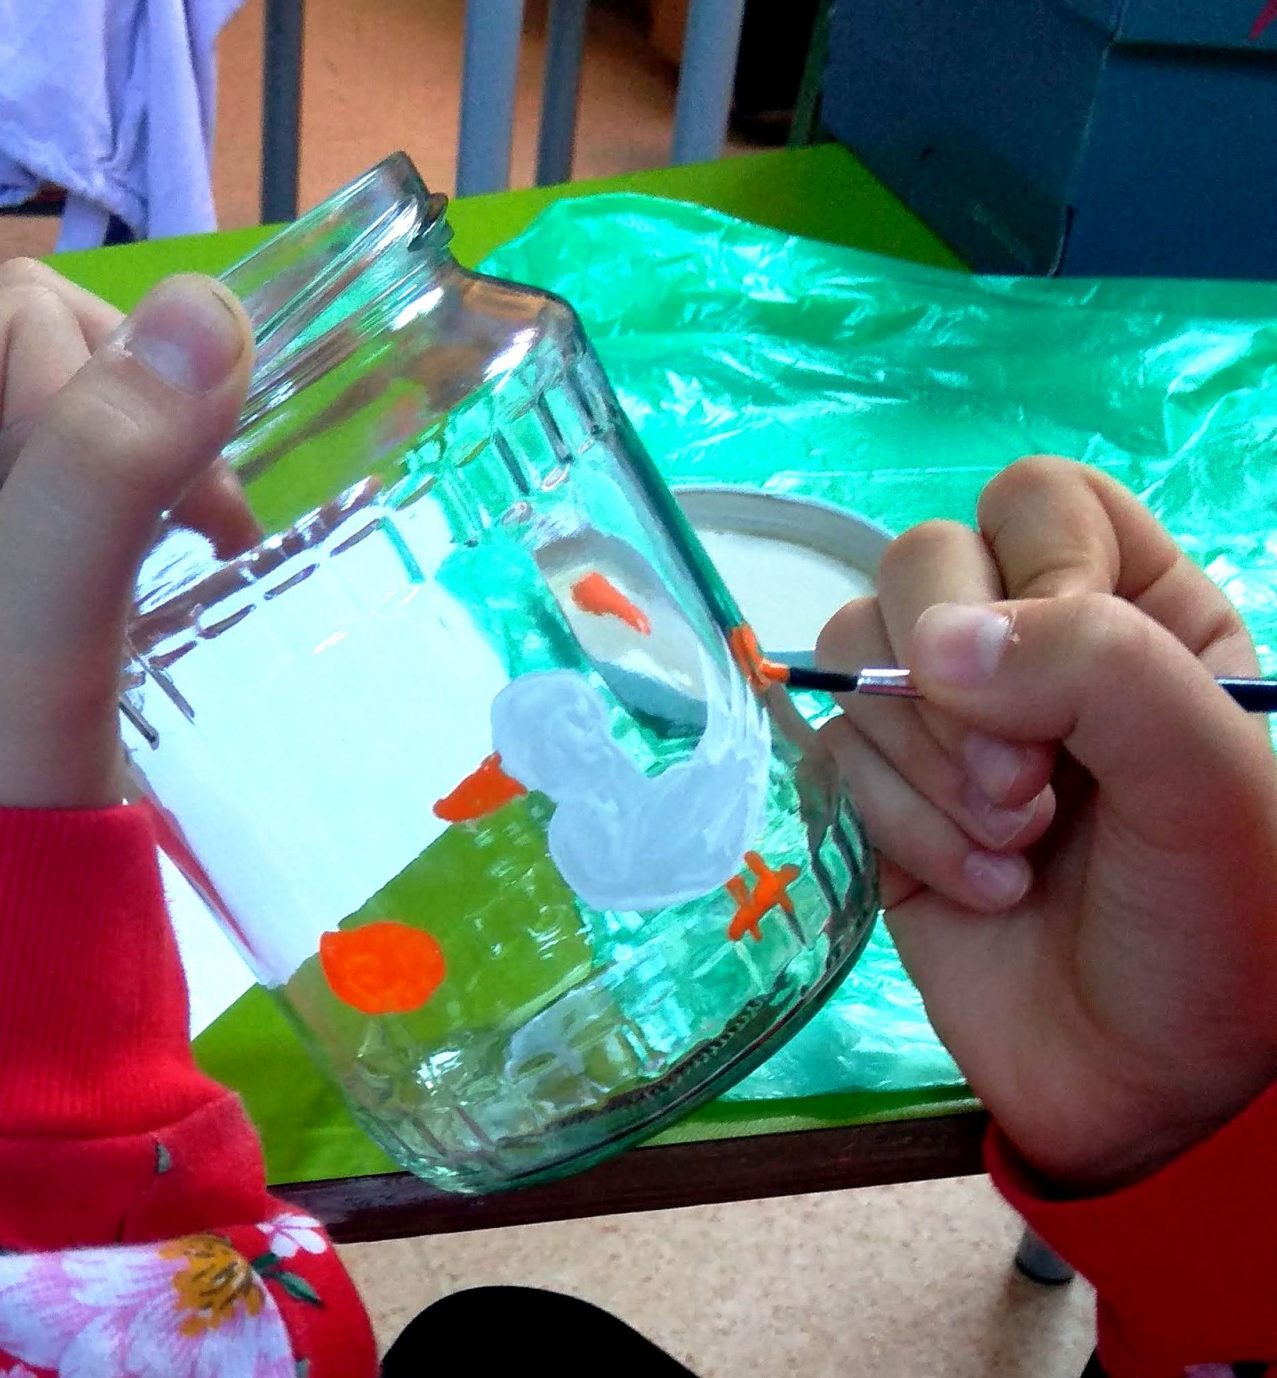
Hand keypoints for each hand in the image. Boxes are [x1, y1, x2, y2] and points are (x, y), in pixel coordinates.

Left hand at [0, 260, 254, 808]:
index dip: (111, 402)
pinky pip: (102, 461)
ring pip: (92, 400)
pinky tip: (195, 548)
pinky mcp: (6, 550)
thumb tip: (209, 305)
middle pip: (55, 348)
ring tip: (198, 545)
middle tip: (189, 528)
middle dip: (145, 423)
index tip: (155, 517)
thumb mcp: (37, 629)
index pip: (20, 326)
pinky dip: (164, 491)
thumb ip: (106, 470)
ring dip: (165, 459)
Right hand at [819, 456, 1276, 1190]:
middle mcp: (1032, 651)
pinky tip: (977, 889)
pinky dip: (898, 825)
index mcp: (1137, 609)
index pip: (1036, 504)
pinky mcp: (882, 801)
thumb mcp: (1207, 774)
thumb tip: (928, 641)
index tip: (1068, 680)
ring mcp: (944, 726)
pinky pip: (834, 756)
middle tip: (1025, 789)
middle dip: (956, 688)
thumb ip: (1096, 664)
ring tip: (1012, 852)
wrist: (1160, 1092)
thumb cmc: (1223, 921)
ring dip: (929, 770)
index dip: (1033, 572)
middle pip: (919, 565)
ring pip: (858, 661)